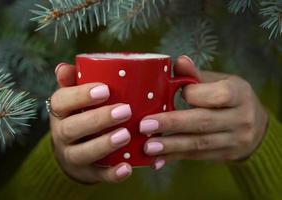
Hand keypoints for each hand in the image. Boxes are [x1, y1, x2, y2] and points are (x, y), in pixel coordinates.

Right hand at [49, 63, 132, 183]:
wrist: (72, 149)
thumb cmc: (79, 114)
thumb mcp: (73, 97)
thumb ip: (72, 81)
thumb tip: (63, 68)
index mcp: (59, 112)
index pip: (61, 101)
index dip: (81, 96)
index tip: (106, 89)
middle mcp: (61, 134)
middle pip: (72, 128)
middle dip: (98, 119)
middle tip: (125, 110)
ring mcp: (72, 156)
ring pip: (82, 153)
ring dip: (104, 145)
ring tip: (126, 135)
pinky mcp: (86, 173)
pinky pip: (97, 175)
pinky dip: (111, 174)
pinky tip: (127, 167)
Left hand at [139, 56, 268, 169]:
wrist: (256, 127)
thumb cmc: (231, 98)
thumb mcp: (220, 82)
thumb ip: (196, 75)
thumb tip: (179, 62)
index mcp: (239, 94)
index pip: (219, 95)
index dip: (196, 94)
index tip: (178, 93)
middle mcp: (241, 118)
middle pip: (204, 121)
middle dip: (172, 124)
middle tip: (145, 125)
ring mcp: (234, 140)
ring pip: (199, 143)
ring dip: (170, 145)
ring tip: (147, 146)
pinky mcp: (225, 155)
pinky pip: (196, 156)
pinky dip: (175, 157)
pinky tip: (156, 159)